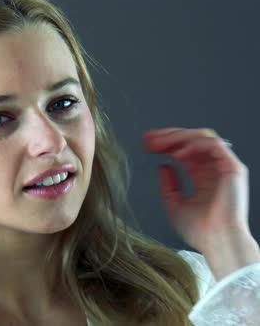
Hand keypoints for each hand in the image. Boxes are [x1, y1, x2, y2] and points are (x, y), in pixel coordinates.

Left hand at [144, 128, 258, 276]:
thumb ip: (169, 184)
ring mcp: (224, 167)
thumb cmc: (200, 231)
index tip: (146, 144)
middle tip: (148, 138)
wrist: (216, 242)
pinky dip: (193, 144)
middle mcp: (214, 170)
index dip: (165, 144)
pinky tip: (176, 154)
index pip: (184, 151)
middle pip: (192, 140)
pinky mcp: (232, 168)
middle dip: (168, 136)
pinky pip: (213, 145)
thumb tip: (163, 165)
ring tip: (158, 143)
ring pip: (202, 137)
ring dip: (178, 136)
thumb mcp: (174, 204)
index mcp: (202, 177)